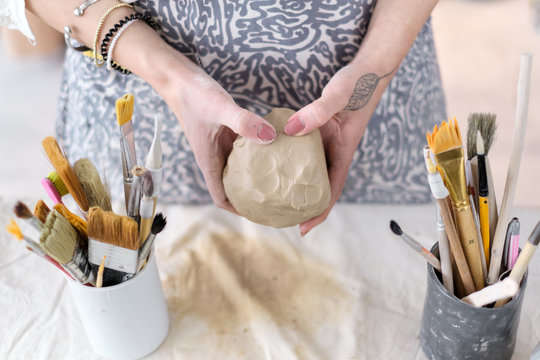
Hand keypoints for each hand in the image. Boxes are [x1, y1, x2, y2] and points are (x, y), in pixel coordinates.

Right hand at [160, 65, 276, 211]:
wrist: (180, 78)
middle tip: (277, 203)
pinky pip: (246, 149)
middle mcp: (216, 157)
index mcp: (209, 161)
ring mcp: (222, 145)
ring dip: (256, 177)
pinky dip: (259, 154)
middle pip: (233, 188)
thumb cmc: (194, 95)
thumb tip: (271, 137)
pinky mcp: (228, 132)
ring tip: (281, 181)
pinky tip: (276, 149)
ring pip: (240, 169)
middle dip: (252, 199)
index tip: (259, 215)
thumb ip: (244, 122)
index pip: (221, 197)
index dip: (238, 210)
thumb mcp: (220, 108)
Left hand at [284, 63, 392, 234]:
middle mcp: (335, 151)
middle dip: (305, 207)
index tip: (303, 229)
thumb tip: (290, 130)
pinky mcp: (320, 131)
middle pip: (320, 187)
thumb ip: (317, 111)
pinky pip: (304, 153)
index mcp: (344, 150)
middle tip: (281, 220)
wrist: (369, 69)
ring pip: (311, 171)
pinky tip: (276, 163)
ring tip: (274, 199)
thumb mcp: (338, 96)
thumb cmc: (357, 83)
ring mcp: (328, 142)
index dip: (320, 212)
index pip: (331, 190)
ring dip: (298, 187)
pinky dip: (292, 162)